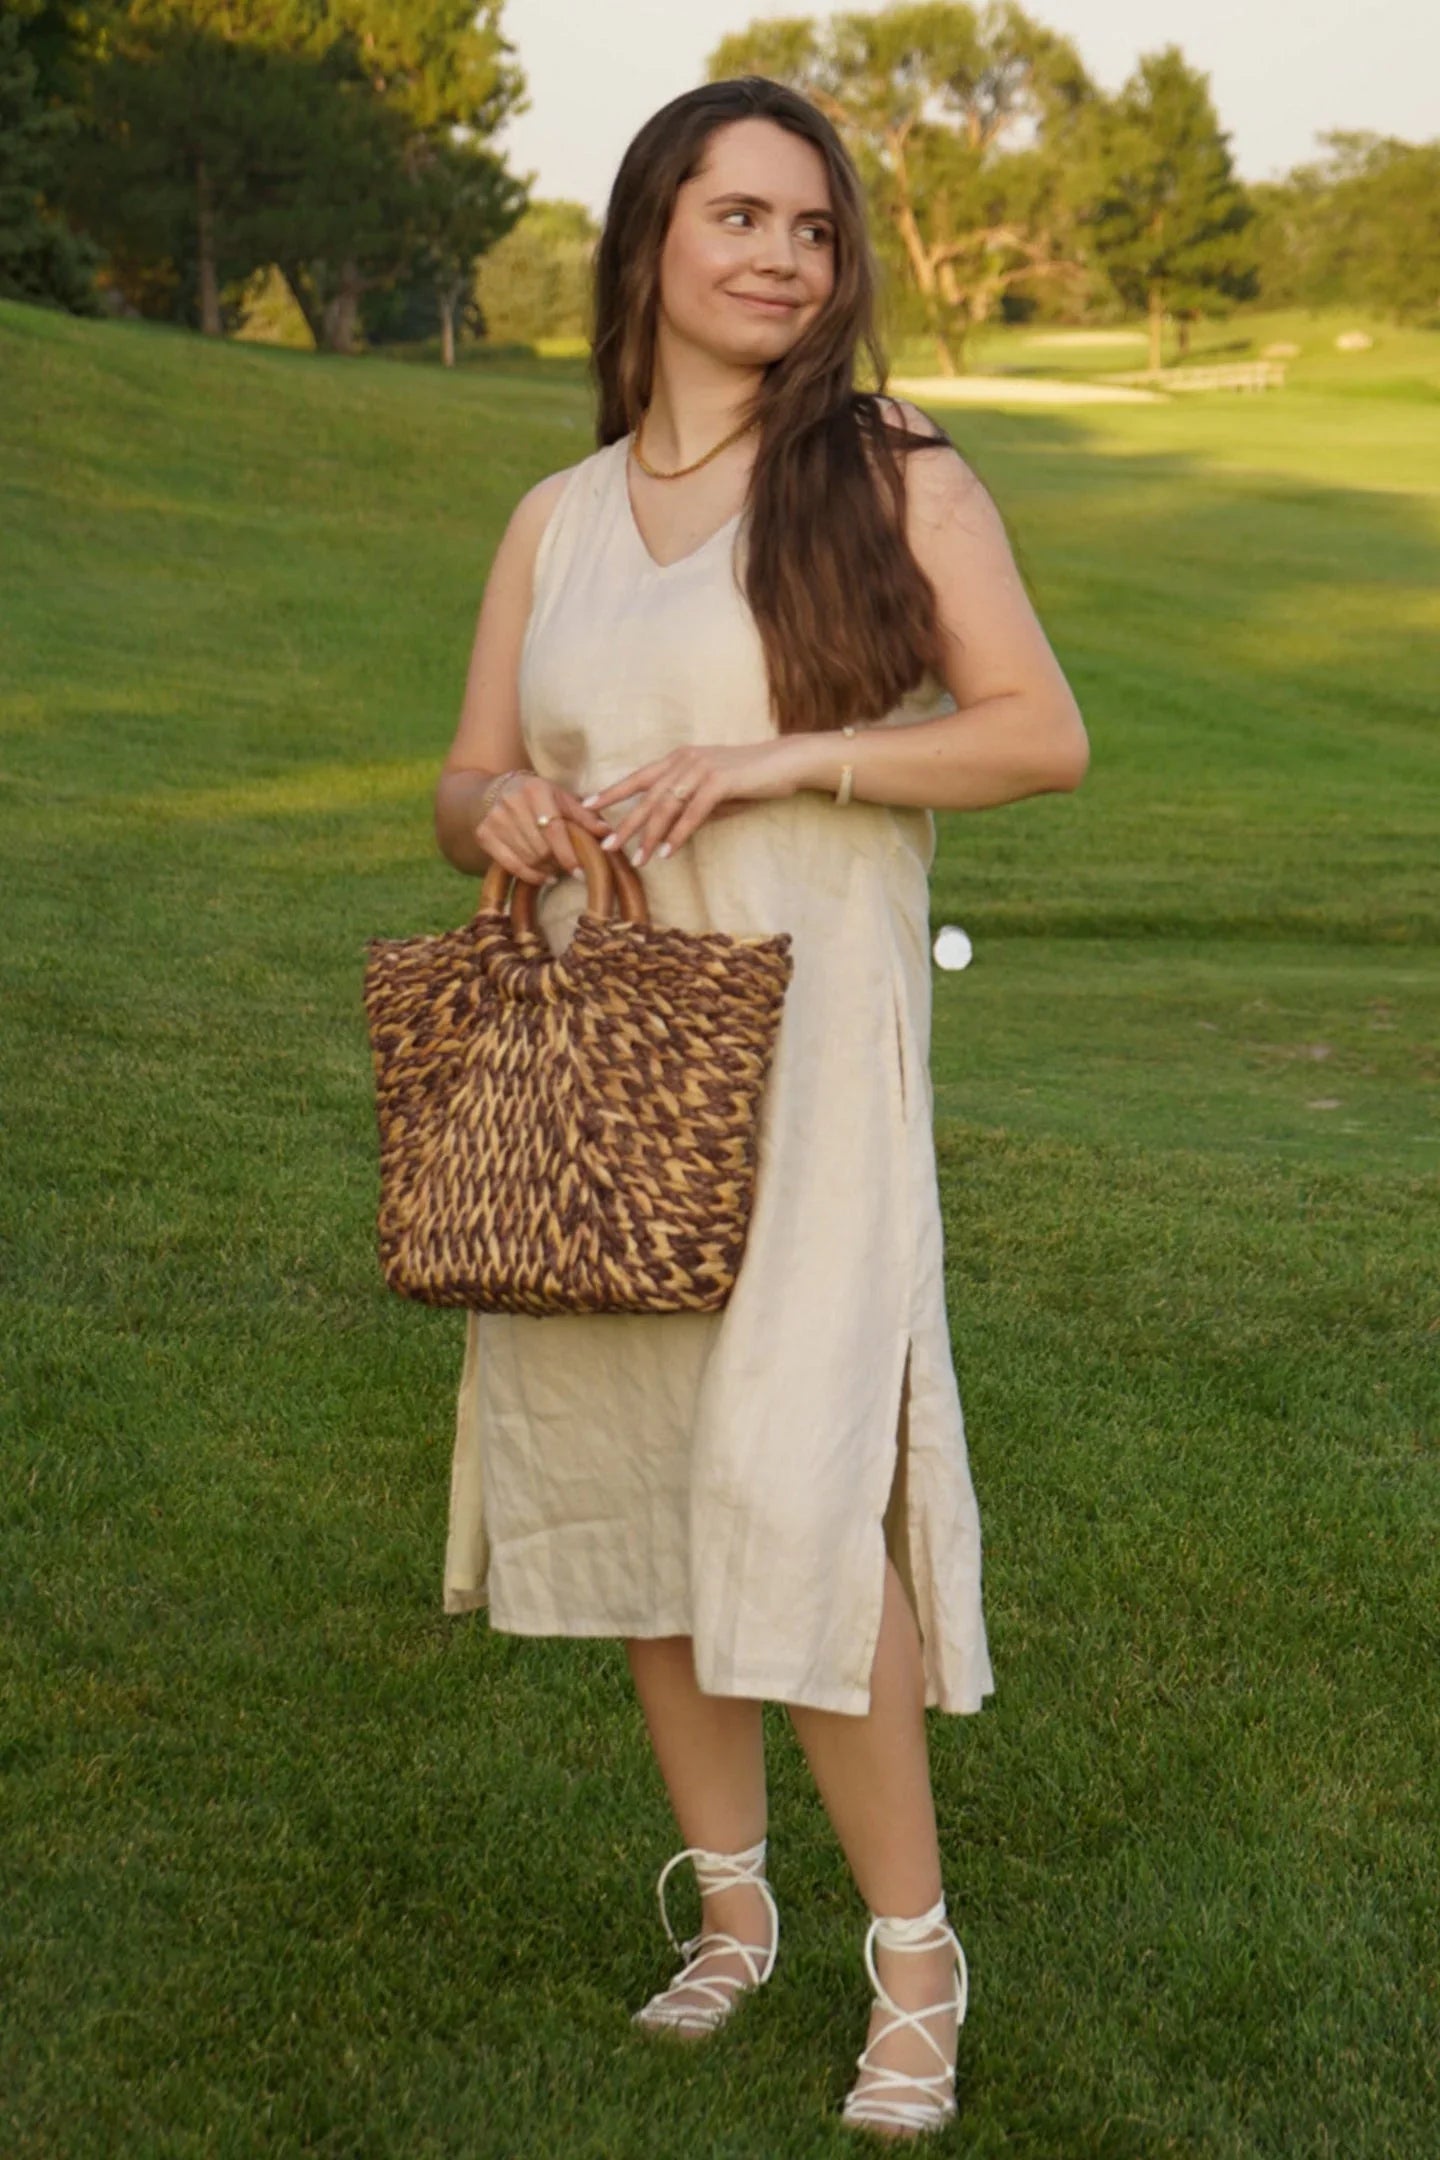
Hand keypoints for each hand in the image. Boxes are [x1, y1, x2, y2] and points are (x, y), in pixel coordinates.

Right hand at [477, 770, 614, 885]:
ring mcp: (495, 819)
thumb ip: (585, 816)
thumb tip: (609, 834)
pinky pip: (510, 865)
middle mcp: (512, 803)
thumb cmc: (538, 795)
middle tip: (568, 868)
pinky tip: (542, 877)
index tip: (580, 872)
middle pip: (541, 848)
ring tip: (556, 869)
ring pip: (527, 858)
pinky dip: (529, 875)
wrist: (497, 790)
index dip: (568, 855)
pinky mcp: (484, 834)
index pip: (554, 830)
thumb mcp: (562, 798)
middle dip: (558, 863)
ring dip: (546, 870)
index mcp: (535, 790)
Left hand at [581, 740, 805, 866]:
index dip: (611, 792)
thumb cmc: (751, 779)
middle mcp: (684, 760)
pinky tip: (666, 852)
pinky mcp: (719, 781)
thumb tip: (670, 832)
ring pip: (666, 807)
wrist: (787, 762)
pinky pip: (692, 813)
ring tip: (637, 859)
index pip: (638, 777)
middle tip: (606, 845)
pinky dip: (678, 834)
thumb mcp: (714, 794)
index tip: (587, 806)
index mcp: (679, 759)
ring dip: (650, 836)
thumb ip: (690, 807)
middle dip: (625, 823)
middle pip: (647, 796)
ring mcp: (701, 768)